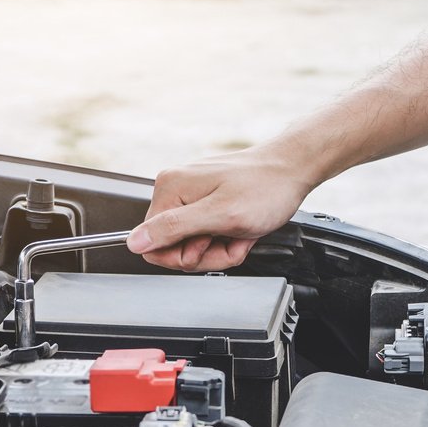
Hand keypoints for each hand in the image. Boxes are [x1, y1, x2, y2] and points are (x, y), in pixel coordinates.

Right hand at [127, 145, 316, 271]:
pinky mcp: (206, 200)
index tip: (209, 247)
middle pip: (174, 246)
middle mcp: (175, 189)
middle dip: (206, 253)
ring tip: (239, 233)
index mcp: (170, 189)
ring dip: (220, 247)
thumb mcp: (219, 215)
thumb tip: (135, 241)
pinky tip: (241, 230)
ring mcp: (191, 195)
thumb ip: (174, 229)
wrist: (292, 170)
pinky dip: (227, 239)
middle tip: (230, 239)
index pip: (152, 244)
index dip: (184, 256)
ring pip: (193, 244)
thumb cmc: (265, 188)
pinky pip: (207, 234)